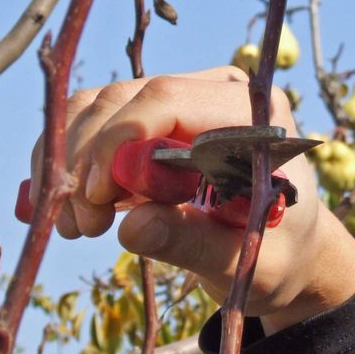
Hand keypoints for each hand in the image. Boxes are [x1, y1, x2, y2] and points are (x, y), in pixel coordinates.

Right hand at [30, 66, 354, 332]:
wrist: (286, 249)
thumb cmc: (279, 253)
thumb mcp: (248, 261)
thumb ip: (195, 244)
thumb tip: (132, 229)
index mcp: (252, 113)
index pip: (169, 98)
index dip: (120, 140)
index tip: (97, 198)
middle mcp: (215, 92)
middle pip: (126, 98)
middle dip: (89, 159)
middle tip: (83, 225)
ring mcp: (184, 100)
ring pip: (100, 106)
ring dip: (71, 161)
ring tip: (78, 225)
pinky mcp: (156, 120)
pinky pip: (96, 123)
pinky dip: (70, 161)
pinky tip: (68, 209)